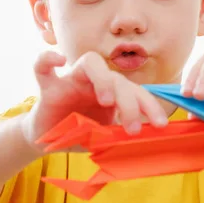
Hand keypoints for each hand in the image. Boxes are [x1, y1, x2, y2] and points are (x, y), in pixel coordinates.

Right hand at [22, 50, 167, 152]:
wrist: (48, 140)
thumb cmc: (79, 135)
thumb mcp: (103, 139)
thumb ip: (118, 136)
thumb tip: (140, 143)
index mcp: (112, 94)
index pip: (135, 91)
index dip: (150, 105)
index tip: (161, 124)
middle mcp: (94, 83)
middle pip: (117, 78)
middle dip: (129, 102)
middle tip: (133, 129)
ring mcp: (71, 82)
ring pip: (90, 63)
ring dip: (103, 79)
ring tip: (107, 101)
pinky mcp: (48, 88)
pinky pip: (43, 66)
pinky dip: (48, 59)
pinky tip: (59, 59)